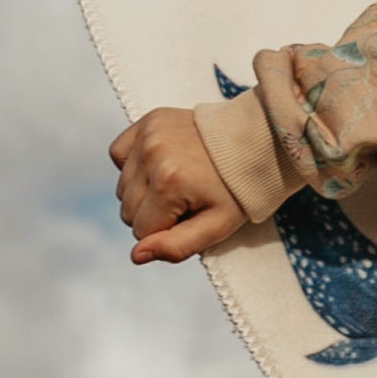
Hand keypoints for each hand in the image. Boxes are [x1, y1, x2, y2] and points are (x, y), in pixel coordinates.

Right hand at [112, 108, 247, 264]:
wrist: (258, 142)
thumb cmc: (239, 190)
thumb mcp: (218, 227)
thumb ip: (176, 247)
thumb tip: (136, 256)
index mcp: (169, 183)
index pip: (142, 232)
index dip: (167, 230)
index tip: (193, 214)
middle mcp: (153, 155)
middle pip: (128, 211)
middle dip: (155, 213)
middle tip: (189, 197)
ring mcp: (148, 134)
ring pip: (122, 187)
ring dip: (146, 191)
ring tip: (180, 179)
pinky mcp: (147, 121)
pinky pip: (118, 155)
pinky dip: (134, 164)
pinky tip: (162, 164)